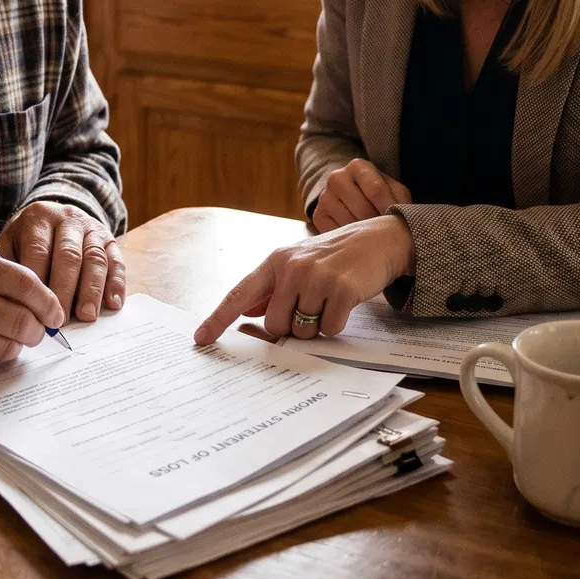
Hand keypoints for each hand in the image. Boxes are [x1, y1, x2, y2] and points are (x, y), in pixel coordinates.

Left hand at [0, 201, 126, 322]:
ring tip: (87, 316)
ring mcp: (92, 228)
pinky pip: (116, 261)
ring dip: (92, 290)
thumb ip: (12, 268)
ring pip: (95, 258)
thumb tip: (20, 305)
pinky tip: (113, 303)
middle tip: (62, 320)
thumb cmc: (27, 240)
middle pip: (69, 256)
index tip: (36, 311)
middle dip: (65, 290)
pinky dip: (116, 284)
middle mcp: (67, 219)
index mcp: (38, 218)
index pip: (39, 251)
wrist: (54, 218)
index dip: (39, 283)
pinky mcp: (110, 239)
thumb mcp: (11, 243)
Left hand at [192, 215, 415, 345]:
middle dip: (291, 325)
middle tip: (310, 305)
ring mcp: (317, 277)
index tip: (201, 338)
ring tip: (328, 300)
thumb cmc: (335, 256)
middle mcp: (292, 267)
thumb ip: (270, 288)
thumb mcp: (298, 263)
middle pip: (274, 324)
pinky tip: (344, 303)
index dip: (218, 318)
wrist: (378, 240)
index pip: (240, 294)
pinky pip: (328, 329)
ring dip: (315, 325)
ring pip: (301, 330)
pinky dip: (336, 324)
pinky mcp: (342, 289)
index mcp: (276, 261)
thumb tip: (244, 311)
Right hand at [312, 159, 411, 232]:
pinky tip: (358, 237)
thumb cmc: (378, 194)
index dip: (389, 210)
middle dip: (378, 224)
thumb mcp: (393, 190)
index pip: (376, 191)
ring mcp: (324, 197)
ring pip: (350, 224)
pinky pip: (337, 234)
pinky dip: (350, 240)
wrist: (352, 197)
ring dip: (365, 234)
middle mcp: (337, 178)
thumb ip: (399, 200)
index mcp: (358, 166)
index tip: (397, 223)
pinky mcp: (318, 216)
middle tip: (387, 233)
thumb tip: (402, 219)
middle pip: (363, 210)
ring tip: (373, 235)